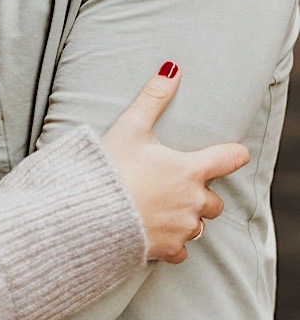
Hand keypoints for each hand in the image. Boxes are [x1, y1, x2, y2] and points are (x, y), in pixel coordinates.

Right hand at [102, 63, 246, 262]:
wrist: (87, 213)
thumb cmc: (109, 169)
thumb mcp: (129, 128)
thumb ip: (153, 99)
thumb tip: (172, 68)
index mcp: (190, 169)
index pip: (231, 158)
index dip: (232, 155)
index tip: (228, 155)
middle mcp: (194, 201)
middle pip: (216, 200)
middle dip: (200, 195)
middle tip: (173, 187)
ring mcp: (182, 227)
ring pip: (199, 226)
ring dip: (186, 219)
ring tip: (159, 209)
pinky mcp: (167, 248)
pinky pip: (182, 250)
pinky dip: (172, 243)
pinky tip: (153, 233)